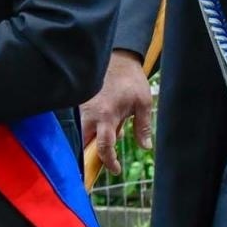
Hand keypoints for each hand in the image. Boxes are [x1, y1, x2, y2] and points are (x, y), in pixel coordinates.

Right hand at [82, 49, 153, 175]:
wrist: (118, 57)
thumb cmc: (132, 80)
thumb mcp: (143, 103)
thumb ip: (143, 127)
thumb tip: (146, 147)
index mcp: (107, 116)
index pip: (104, 147)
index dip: (109, 162)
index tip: (116, 169)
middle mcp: (90, 114)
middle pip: (84, 143)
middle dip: (90, 156)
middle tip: (100, 164)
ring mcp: (83, 107)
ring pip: (81, 132)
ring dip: (91, 140)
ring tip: (107, 136)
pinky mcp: (80, 102)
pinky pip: (81, 121)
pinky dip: (89, 128)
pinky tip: (102, 123)